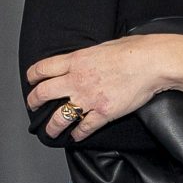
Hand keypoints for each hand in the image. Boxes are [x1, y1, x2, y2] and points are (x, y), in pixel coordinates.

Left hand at [25, 33, 182, 140]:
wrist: (151, 62)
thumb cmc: (133, 50)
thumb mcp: (102, 47)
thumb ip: (88, 57)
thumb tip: (85, 60)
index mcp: (76, 61)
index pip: (43, 68)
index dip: (32, 76)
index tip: (31, 81)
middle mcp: (77, 80)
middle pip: (43, 93)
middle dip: (34, 102)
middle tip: (33, 106)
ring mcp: (89, 98)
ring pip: (59, 117)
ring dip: (52, 126)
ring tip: (50, 131)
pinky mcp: (103, 113)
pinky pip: (84, 127)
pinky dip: (78, 134)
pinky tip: (76, 136)